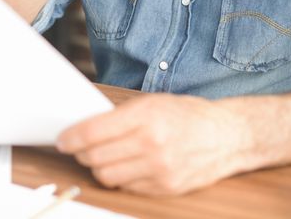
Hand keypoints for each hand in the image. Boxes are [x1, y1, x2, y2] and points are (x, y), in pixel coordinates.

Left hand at [56, 94, 247, 196]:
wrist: (227, 136)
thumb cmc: (188, 115)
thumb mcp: (153, 103)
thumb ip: (120, 116)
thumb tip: (84, 128)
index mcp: (147, 116)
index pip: (93, 133)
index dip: (70, 137)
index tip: (62, 139)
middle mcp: (152, 144)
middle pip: (95, 157)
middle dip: (81, 153)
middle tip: (79, 147)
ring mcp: (159, 169)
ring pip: (107, 176)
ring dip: (98, 167)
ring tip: (102, 157)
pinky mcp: (165, 187)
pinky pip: (126, 186)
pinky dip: (120, 177)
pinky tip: (126, 166)